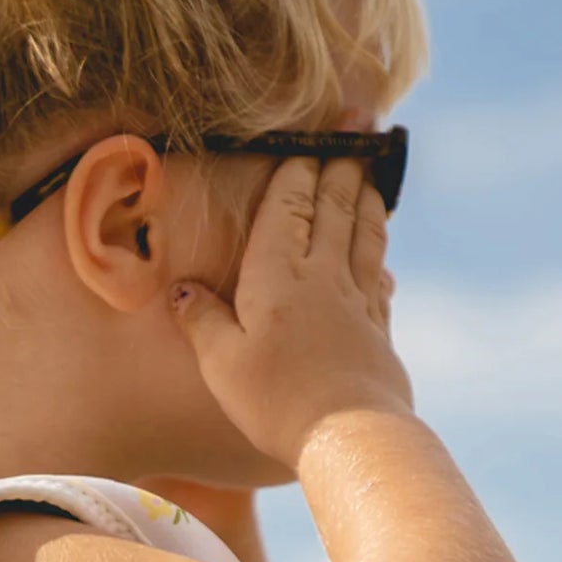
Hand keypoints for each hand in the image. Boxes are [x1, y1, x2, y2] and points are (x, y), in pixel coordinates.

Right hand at [170, 150, 413, 468]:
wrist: (348, 437)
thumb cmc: (276, 401)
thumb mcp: (221, 364)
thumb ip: (202, 322)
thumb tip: (182, 292)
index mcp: (279, 274)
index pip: (290, 206)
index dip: (299, 169)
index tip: (310, 136)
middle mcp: (323, 276)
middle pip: (335, 207)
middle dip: (344, 162)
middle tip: (361, 124)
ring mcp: (356, 301)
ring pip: (363, 234)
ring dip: (367, 198)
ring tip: (370, 175)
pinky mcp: (378, 331)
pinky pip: (377, 278)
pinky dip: (377, 255)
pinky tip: (379, 255)